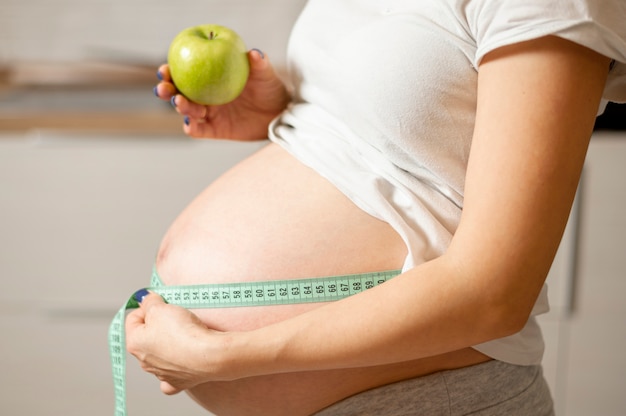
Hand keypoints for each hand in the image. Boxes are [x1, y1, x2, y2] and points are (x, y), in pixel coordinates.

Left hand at [125, 292, 224, 394]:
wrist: (208, 354)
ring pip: (159, 354)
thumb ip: (149, 302)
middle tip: (174, 317)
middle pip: (147, 336)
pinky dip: (175, 369)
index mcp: (135, 343)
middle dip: (159, 325)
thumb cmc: (182, 332)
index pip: (133, 318)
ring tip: (185, 333)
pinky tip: (181, 362)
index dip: (148, 306)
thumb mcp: (160, 307)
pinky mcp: (178, 382)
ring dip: (168, 343)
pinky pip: (172, 375)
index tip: (161, 303)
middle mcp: (144, 362)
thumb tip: (146, 300)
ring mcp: (161, 374)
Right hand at [154, 49, 290, 139]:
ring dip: (179, 107)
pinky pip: (199, 131)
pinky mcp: (216, 130)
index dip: (170, 71)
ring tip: (179, 102)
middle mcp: (205, 95)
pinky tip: (190, 123)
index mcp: (209, 77)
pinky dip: (192, 128)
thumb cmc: (270, 87)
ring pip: (186, 111)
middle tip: (163, 88)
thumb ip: (259, 63)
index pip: (184, 72)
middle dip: (166, 90)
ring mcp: (209, 113)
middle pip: (178, 92)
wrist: (279, 112)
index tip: (165, 68)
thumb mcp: (265, 74)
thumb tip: (254, 53)